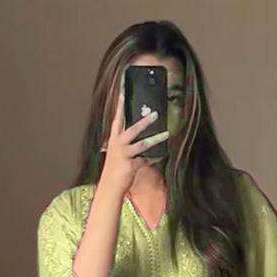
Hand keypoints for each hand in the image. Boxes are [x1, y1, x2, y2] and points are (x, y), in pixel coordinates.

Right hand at [99, 84, 169, 198]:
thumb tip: (144, 129)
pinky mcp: (131, 166)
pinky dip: (155, 158)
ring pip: (141, 145)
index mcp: (114, 138)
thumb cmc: (115, 166)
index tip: (123, 89)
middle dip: (143, 122)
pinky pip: (147, 160)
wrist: (110, 186)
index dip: (120, 104)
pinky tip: (162, 155)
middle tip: (155, 114)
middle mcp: (117, 144)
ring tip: (166, 133)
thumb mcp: (118, 150)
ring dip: (155, 139)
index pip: (117, 117)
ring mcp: (124, 155)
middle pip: (131, 130)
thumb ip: (128, 140)